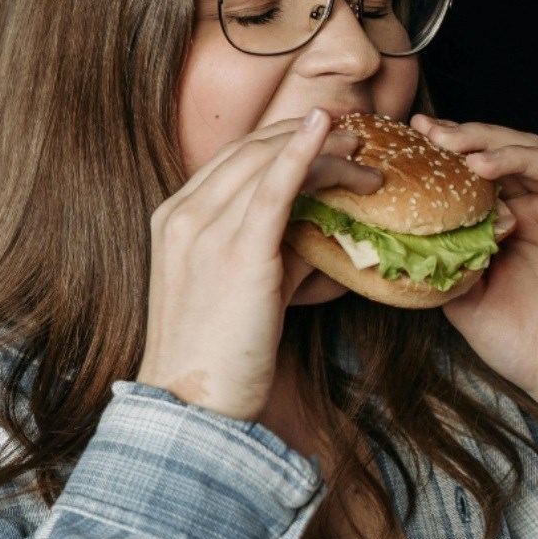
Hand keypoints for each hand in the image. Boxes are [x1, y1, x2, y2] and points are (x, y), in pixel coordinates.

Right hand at [136, 109, 380, 420]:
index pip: (232, 160)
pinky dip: (302, 153)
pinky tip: (327, 133)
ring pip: (268, 163)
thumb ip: (274, 255)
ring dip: (323, 149)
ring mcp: (203, 230)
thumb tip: (321, 235)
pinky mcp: (236, 252)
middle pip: (250, 151)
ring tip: (363, 151)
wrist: (191, 405)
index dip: (281, 139)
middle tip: (355, 134)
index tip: (323, 134)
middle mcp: (182, 216)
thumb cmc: (216, 360)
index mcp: (174, 220)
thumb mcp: (239, 292)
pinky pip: (272, 188)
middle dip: (307, 133)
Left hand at [410, 105, 537, 464]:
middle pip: (511, 157)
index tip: (415, 135)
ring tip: (473, 156)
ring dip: (510, 153)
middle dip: (472, 142)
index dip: (452, 152)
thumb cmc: (527, 347)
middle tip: (435, 136)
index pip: (483, 172)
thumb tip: (401, 238)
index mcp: (516, 223)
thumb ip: (446, 264)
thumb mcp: (467, 302)